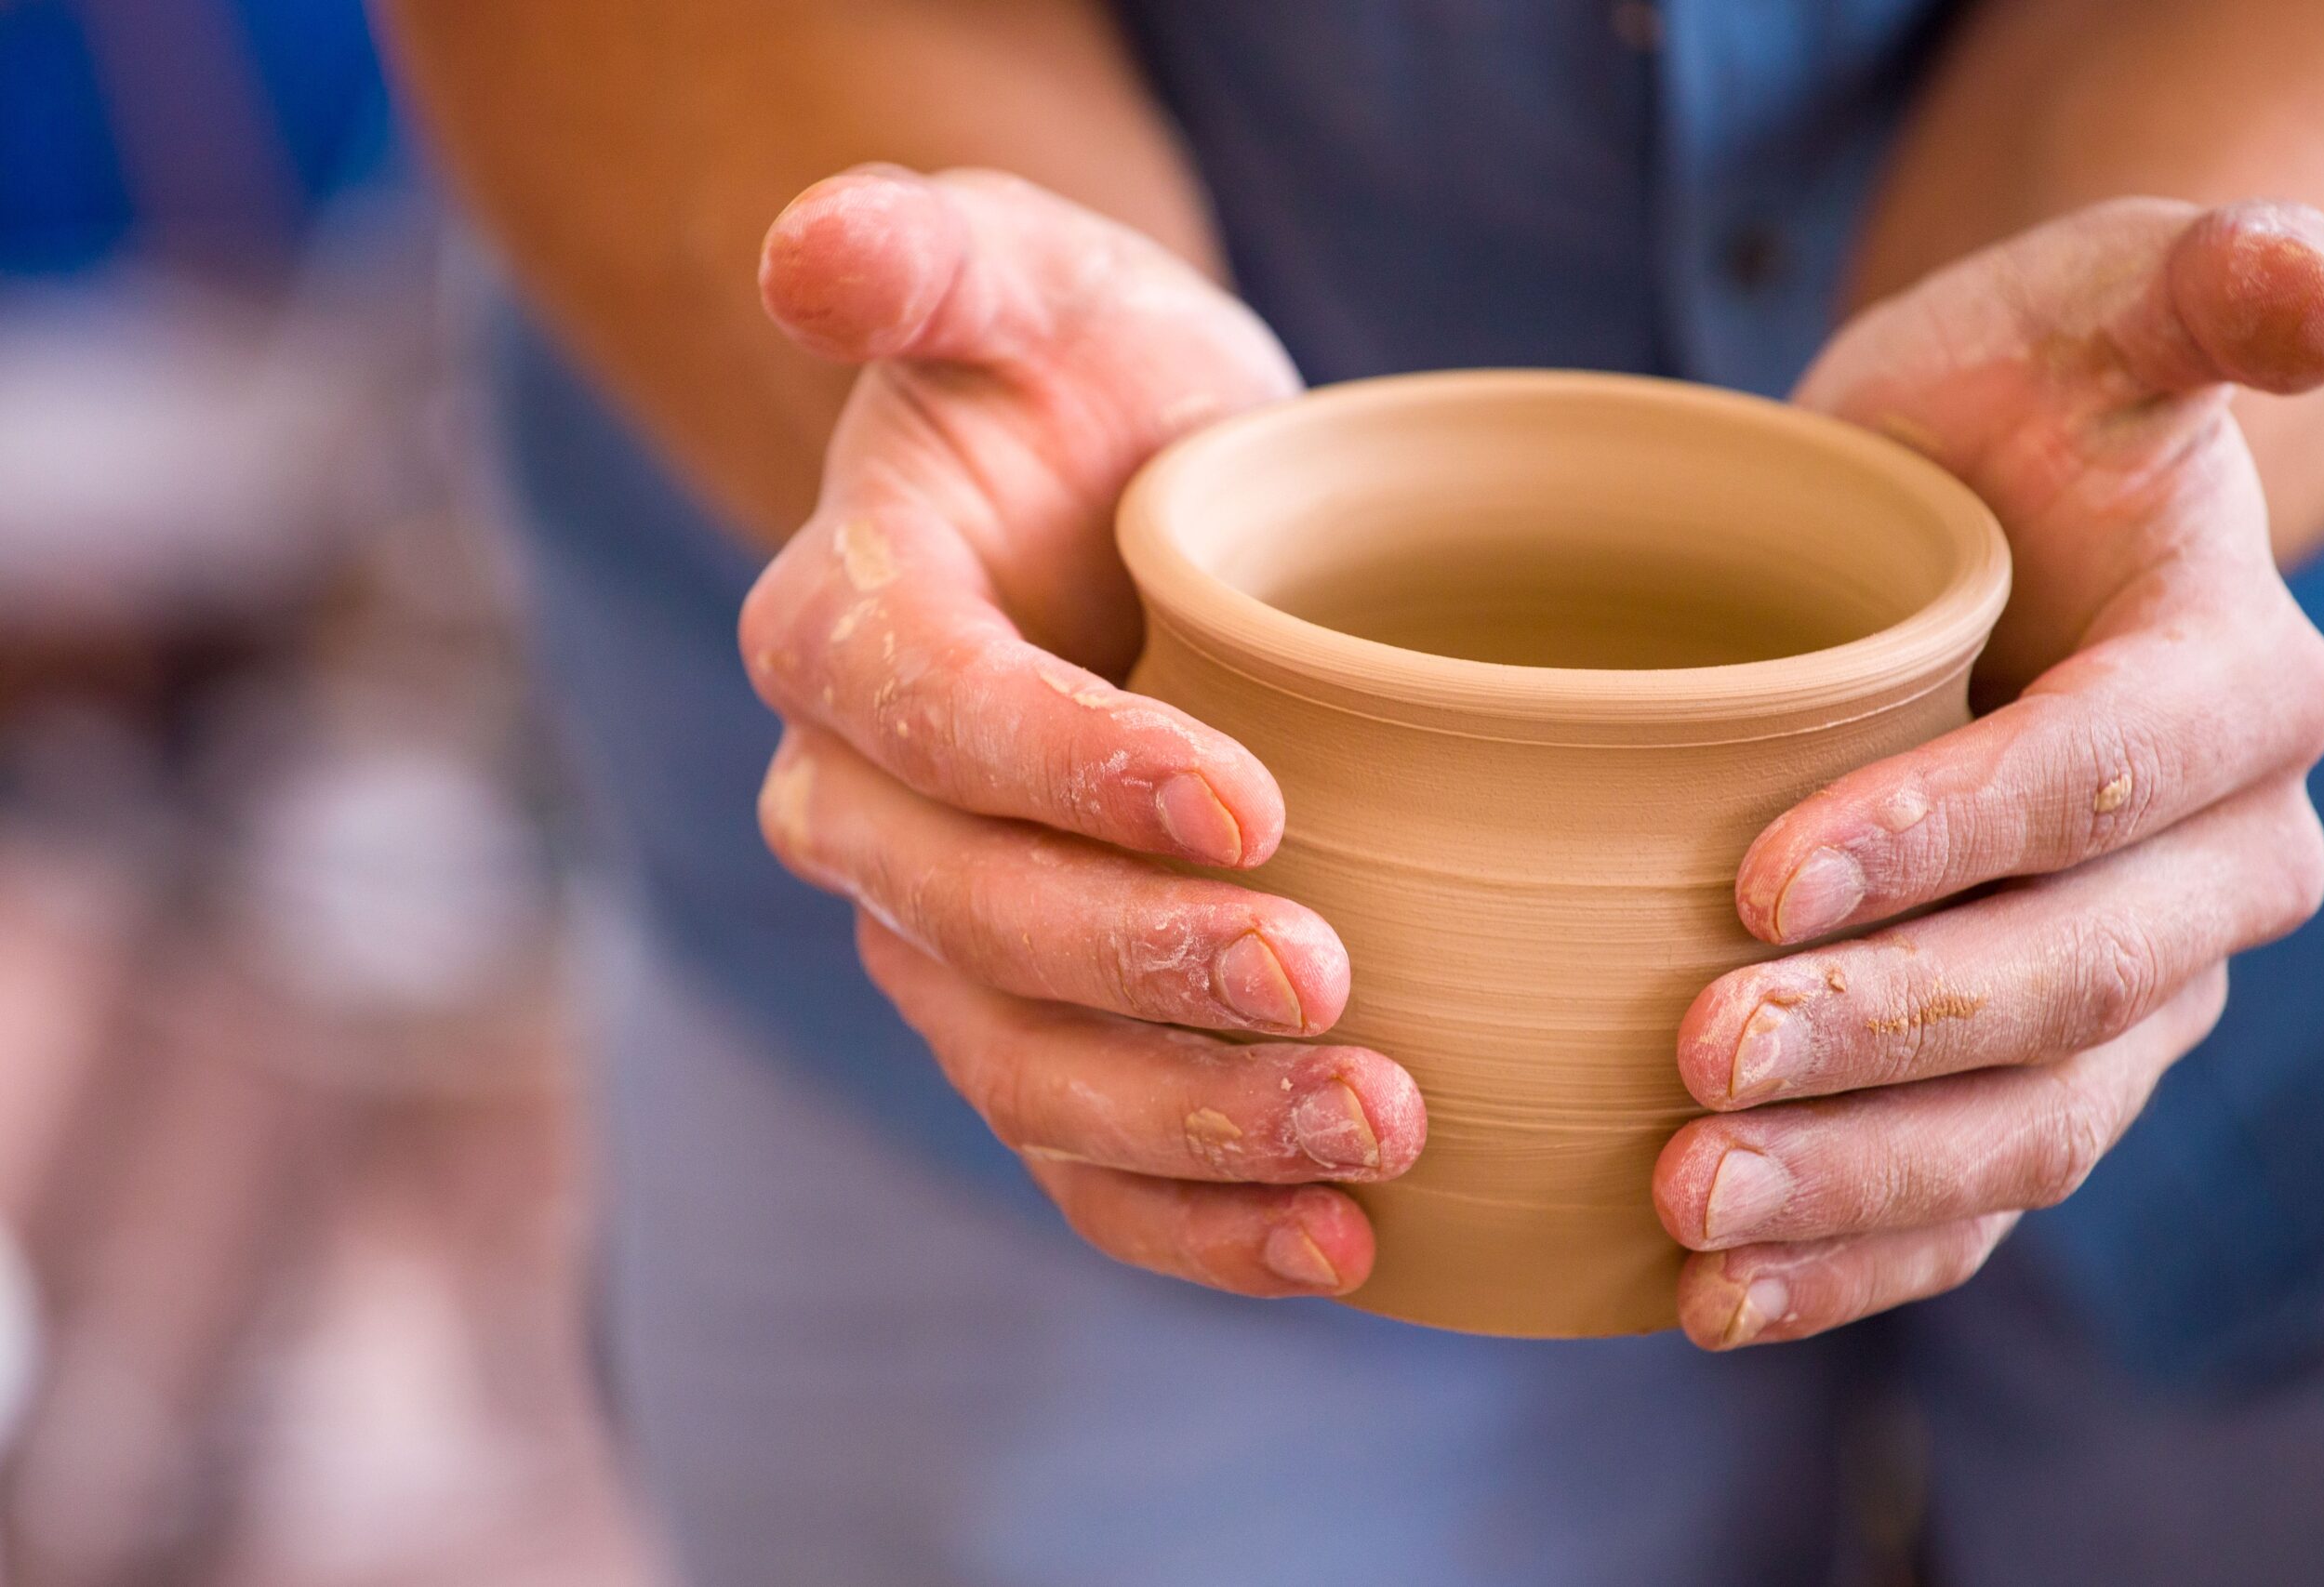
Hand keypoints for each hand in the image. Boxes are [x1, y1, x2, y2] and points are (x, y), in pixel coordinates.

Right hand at [740, 167, 1424, 1297]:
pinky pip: (1076, 1154)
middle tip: (1336, 995)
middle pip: (969, 924)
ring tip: (1376, 1140)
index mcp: (841, 627)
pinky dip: (1191, 1219)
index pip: (926, 715)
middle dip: (1147, 975)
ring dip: (1192, 1126)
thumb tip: (811, 246)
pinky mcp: (1026, 1023)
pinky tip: (1334, 1245)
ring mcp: (935, 934)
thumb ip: (931, 255)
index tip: (1260, 807)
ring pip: (1020, 1070)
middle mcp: (856, 805)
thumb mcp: (1033, 279)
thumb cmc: (1088, 387)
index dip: (1070, 772)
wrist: (1123, 515)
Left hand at [1656, 199, 2323, 1347]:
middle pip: (2067, 985)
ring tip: (1686, 1208)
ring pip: (2027, 1128)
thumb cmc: (1996, 416)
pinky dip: (1855, 1259)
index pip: (2111, 775)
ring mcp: (2130, 997)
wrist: (1953, 537)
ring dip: (1858, 1183)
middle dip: (1884, 1038)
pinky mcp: (2038, 1078)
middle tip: (1693, 1065)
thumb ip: (2189, 285)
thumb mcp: (2084, 308)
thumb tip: (2313, 287)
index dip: (1955, 833)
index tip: (1758, 879)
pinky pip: (1971, 1200)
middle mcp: (2211, 868)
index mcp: (2232, 691)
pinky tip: (1711, 1299)